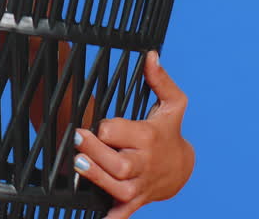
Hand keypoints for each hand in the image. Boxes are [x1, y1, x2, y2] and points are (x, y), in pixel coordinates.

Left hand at [72, 50, 193, 218]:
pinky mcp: (134, 201)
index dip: (108, 128)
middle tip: (77, 139)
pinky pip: (122, 213)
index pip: (121, 132)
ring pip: (116, 187)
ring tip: (79, 164)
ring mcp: (139, 185)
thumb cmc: (170, 131)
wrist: (181, 169)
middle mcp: (143, 164)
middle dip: (96, 152)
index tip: (97, 124)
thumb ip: (160, 80)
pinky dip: (110, 217)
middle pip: (117, 163)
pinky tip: (97, 217)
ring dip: (96, 177)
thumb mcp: (173, 104)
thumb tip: (151, 55)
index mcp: (148, 138)